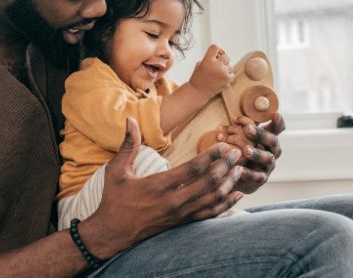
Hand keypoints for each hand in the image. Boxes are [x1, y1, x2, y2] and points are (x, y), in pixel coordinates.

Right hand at [80, 117, 244, 259]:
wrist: (113, 232)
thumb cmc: (114, 199)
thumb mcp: (117, 170)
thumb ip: (127, 144)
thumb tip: (130, 120)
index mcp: (159, 185)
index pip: (193, 168)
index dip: (211, 156)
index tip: (224, 145)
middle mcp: (174, 201)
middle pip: (208, 182)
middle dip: (225, 166)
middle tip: (237, 152)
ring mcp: (180, 214)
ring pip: (212, 198)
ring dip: (228, 183)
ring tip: (240, 169)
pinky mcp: (182, 223)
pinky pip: (209, 214)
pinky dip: (225, 204)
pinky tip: (236, 195)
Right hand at [188, 44, 234, 99]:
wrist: (197, 92)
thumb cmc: (198, 79)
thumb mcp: (199, 65)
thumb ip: (208, 58)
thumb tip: (219, 54)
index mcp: (207, 60)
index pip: (215, 47)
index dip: (218, 49)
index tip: (217, 53)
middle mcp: (215, 65)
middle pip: (226, 56)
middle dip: (223, 61)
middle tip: (219, 66)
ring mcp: (222, 72)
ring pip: (230, 66)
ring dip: (226, 69)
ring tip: (218, 75)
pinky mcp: (227, 79)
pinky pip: (232, 74)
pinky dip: (228, 76)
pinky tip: (221, 79)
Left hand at [223, 113, 284, 193]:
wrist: (239, 177)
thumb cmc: (241, 152)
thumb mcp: (242, 138)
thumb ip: (241, 129)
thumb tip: (234, 118)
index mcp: (268, 139)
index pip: (277, 129)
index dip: (278, 122)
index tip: (276, 114)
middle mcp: (272, 151)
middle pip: (272, 141)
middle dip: (260, 134)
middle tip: (248, 129)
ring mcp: (268, 165)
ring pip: (266, 158)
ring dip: (256, 153)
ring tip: (245, 150)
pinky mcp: (261, 179)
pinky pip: (256, 176)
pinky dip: (248, 173)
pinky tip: (238, 169)